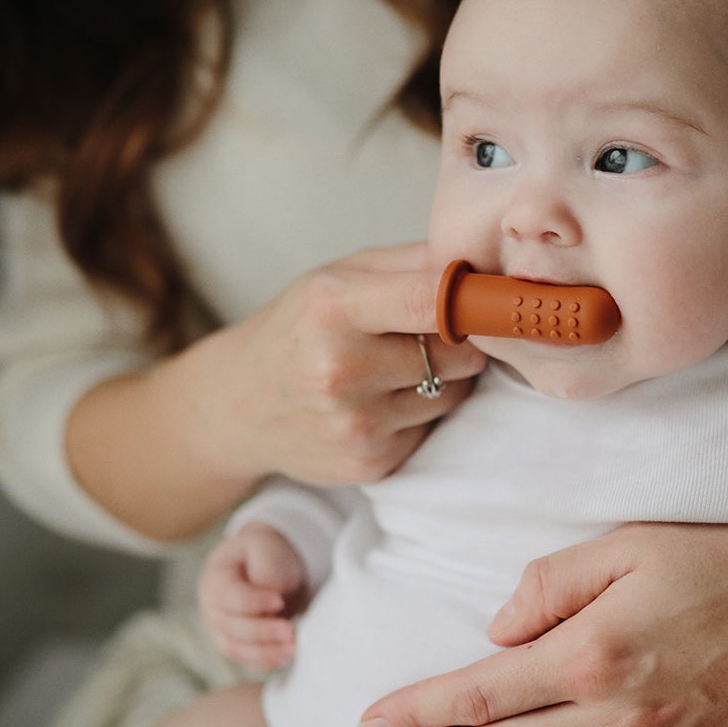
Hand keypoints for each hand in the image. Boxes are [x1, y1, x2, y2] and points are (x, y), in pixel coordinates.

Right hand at [67, 243, 486, 541]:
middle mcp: (340, 370)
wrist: (238, 406)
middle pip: (460, 352)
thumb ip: (414, 262)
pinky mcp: (370, 464)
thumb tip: (489, 264)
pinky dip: (419, 415)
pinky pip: (432, 429)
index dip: (475, 299)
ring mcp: (355, 424)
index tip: (488, 298)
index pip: (435, 300)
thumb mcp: (340, 276)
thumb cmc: (299, 328)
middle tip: (427, 334)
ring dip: (443, 380)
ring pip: (453, 393)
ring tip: (395, 369)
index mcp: (333, 308)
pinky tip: (379, 404)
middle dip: (460, 340)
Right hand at [199, 521, 308, 670]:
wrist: (266, 564)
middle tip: (290, 631)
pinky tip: (284, 657)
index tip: (279, 600)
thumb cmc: (264, 554)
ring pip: (235, 648)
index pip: (229, 596)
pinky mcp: (234, 642)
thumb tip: (270, 612)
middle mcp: (211, 606)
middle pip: (230, 625)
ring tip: (291, 649)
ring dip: (264, 652)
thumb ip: (266, 576)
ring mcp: (219, 627)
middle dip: (262, 632)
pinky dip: (264, 661)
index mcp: (215, 577)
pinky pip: (245, 658)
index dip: (253, 602)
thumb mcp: (266, 550)